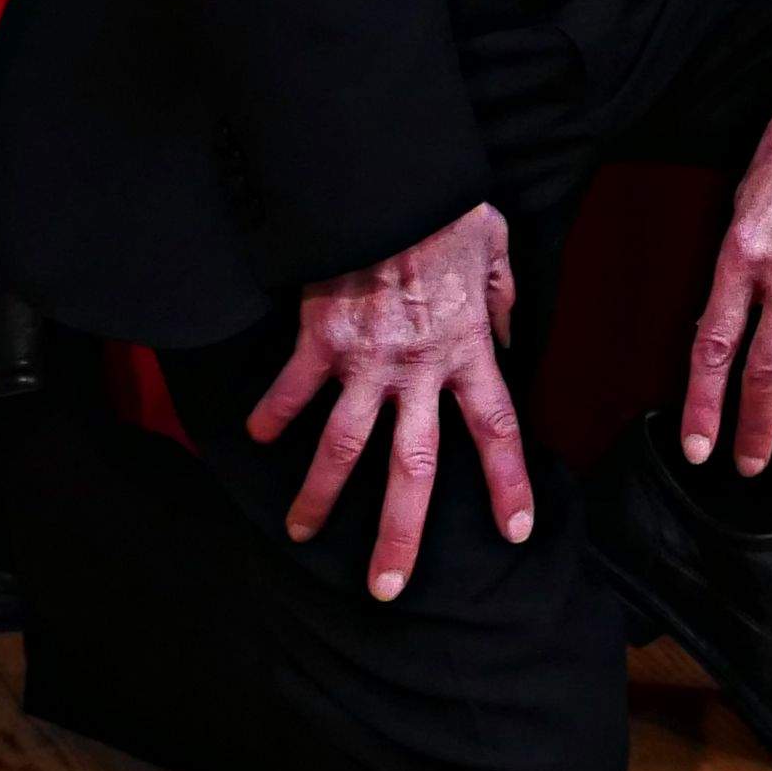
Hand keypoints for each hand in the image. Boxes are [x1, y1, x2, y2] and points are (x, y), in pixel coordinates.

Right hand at [246, 204, 529, 603]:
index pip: (498, 429)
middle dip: (399, 534)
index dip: (508, 483)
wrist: (393, 182)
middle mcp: (418, 368)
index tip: (516, 530)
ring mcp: (365, 360)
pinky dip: (271, 416)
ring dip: (322, 496)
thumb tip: (509, 334)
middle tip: (387, 588)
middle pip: (413, 469)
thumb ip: (502, 301)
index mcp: (468, 350)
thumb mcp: (497, 251)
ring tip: (304, 533)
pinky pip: (291, 391)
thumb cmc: (448, 210)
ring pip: (342, 447)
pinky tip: (255, 438)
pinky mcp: (318, 341)